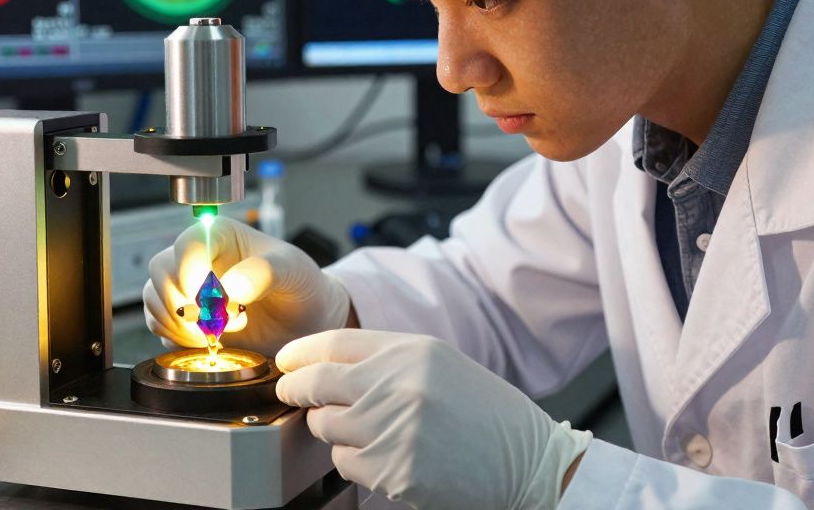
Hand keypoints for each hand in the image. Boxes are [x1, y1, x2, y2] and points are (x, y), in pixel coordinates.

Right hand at [143, 217, 352, 355]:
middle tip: (222, 320)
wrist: (305, 320)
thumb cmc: (300, 285)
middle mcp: (198, 257)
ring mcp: (187, 286)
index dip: (191, 272)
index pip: (187, 244)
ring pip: (155, 298)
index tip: (209, 299)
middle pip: (161, 271)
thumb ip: (264, 273)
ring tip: (221, 331)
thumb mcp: (293, 271)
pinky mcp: (185, 315)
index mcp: (220, 235)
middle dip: (186, 303)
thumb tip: (230, 286)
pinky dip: (177, 337)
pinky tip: (209, 340)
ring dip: (181, 324)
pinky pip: (158, 323)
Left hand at [276, 329, 591, 509]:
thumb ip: (383, 359)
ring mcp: (393, 429)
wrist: (527, 461)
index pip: (332, 343)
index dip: (300, 353)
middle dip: (295, 389)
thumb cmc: (484, 414)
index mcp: (411, 351)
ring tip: (369, 431)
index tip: (286, 361)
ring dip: (334, 429)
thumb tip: (322, 365)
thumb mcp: (438, 364)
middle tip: (290, 393)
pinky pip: (345, 463)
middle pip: (316, 383)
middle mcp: (398, 384)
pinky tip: (387, 456)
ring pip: (325, 426)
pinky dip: (355, 462)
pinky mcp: (393, 471)